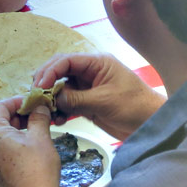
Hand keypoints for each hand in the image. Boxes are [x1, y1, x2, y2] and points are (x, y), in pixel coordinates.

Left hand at [0, 97, 59, 186]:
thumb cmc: (38, 171)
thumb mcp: (41, 137)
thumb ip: (38, 117)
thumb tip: (40, 106)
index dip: (15, 102)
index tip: (31, 103)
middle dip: (16, 119)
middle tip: (36, 119)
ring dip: (11, 135)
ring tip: (31, 138)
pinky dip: (7, 152)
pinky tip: (23, 156)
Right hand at [34, 53, 163, 140]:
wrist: (151, 125)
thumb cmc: (133, 106)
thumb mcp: (104, 101)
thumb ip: (76, 98)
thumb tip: (53, 99)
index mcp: (97, 63)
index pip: (66, 60)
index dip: (50, 71)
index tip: (40, 86)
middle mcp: (90, 72)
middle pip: (60, 71)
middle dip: (46, 83)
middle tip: (35, 97)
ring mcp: (88, 88)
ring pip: (62, 88)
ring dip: (52, 99)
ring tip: (44, 110)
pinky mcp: (88, 103)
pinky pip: (68, 103)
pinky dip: (60, 110)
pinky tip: (57, 120)